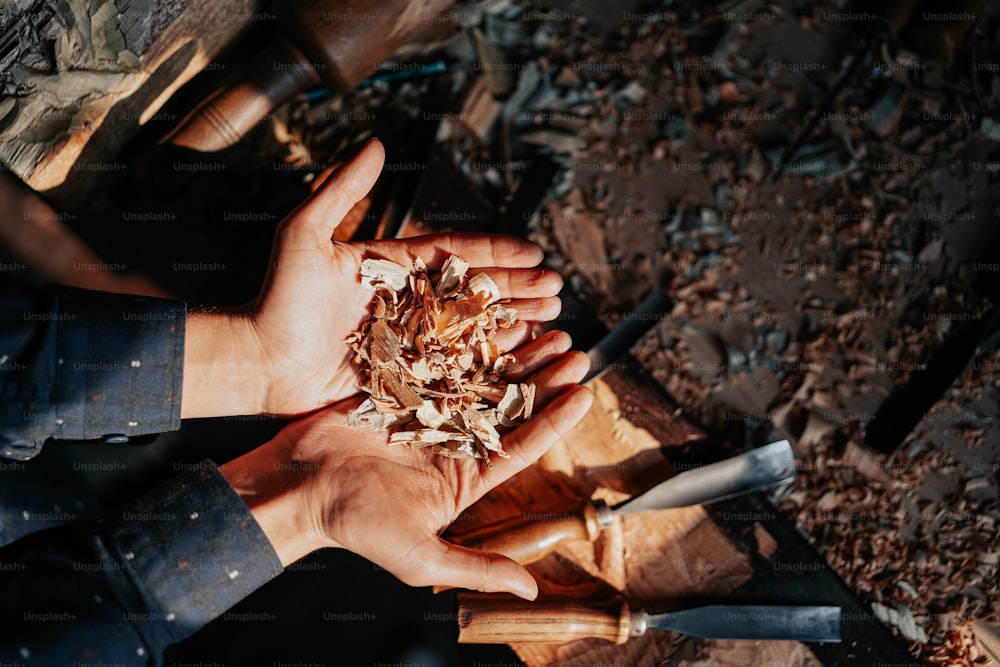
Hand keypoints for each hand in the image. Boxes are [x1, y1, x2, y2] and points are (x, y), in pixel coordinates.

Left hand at [182, 139, 563, 417]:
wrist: (257, 360)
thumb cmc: (276, 296)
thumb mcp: (304, 233)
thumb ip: (341, 189)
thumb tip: (374, 142)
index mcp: (392, 266)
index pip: (455, 253)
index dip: (497, 252)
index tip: (535, 251)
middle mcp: (407, 301)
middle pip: (473, 291)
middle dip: (517, 289)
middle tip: (558, 289)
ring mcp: (409, 338)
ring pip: (471, 329)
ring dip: (512, 323)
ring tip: (551, 319)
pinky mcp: (404, 373)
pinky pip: (452, 366)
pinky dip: (486, 362)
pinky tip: (518, 356)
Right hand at [219, 333, 592, 598]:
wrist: (298, 488)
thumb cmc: (356, 526)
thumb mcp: (420, 556)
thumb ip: (477, 567)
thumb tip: (529, 592)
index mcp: (464, 478)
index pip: (523, 445)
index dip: (557, 420)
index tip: (586, 392)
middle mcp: (453, 443)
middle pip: (510, 405)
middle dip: (543, 378)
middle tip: (574, 348)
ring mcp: (427, 412)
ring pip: (482, 377)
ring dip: (514, 353)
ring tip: (545, 327)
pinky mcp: (401, 386)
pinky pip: (442, 359)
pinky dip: (466, 340)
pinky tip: (491, 318)